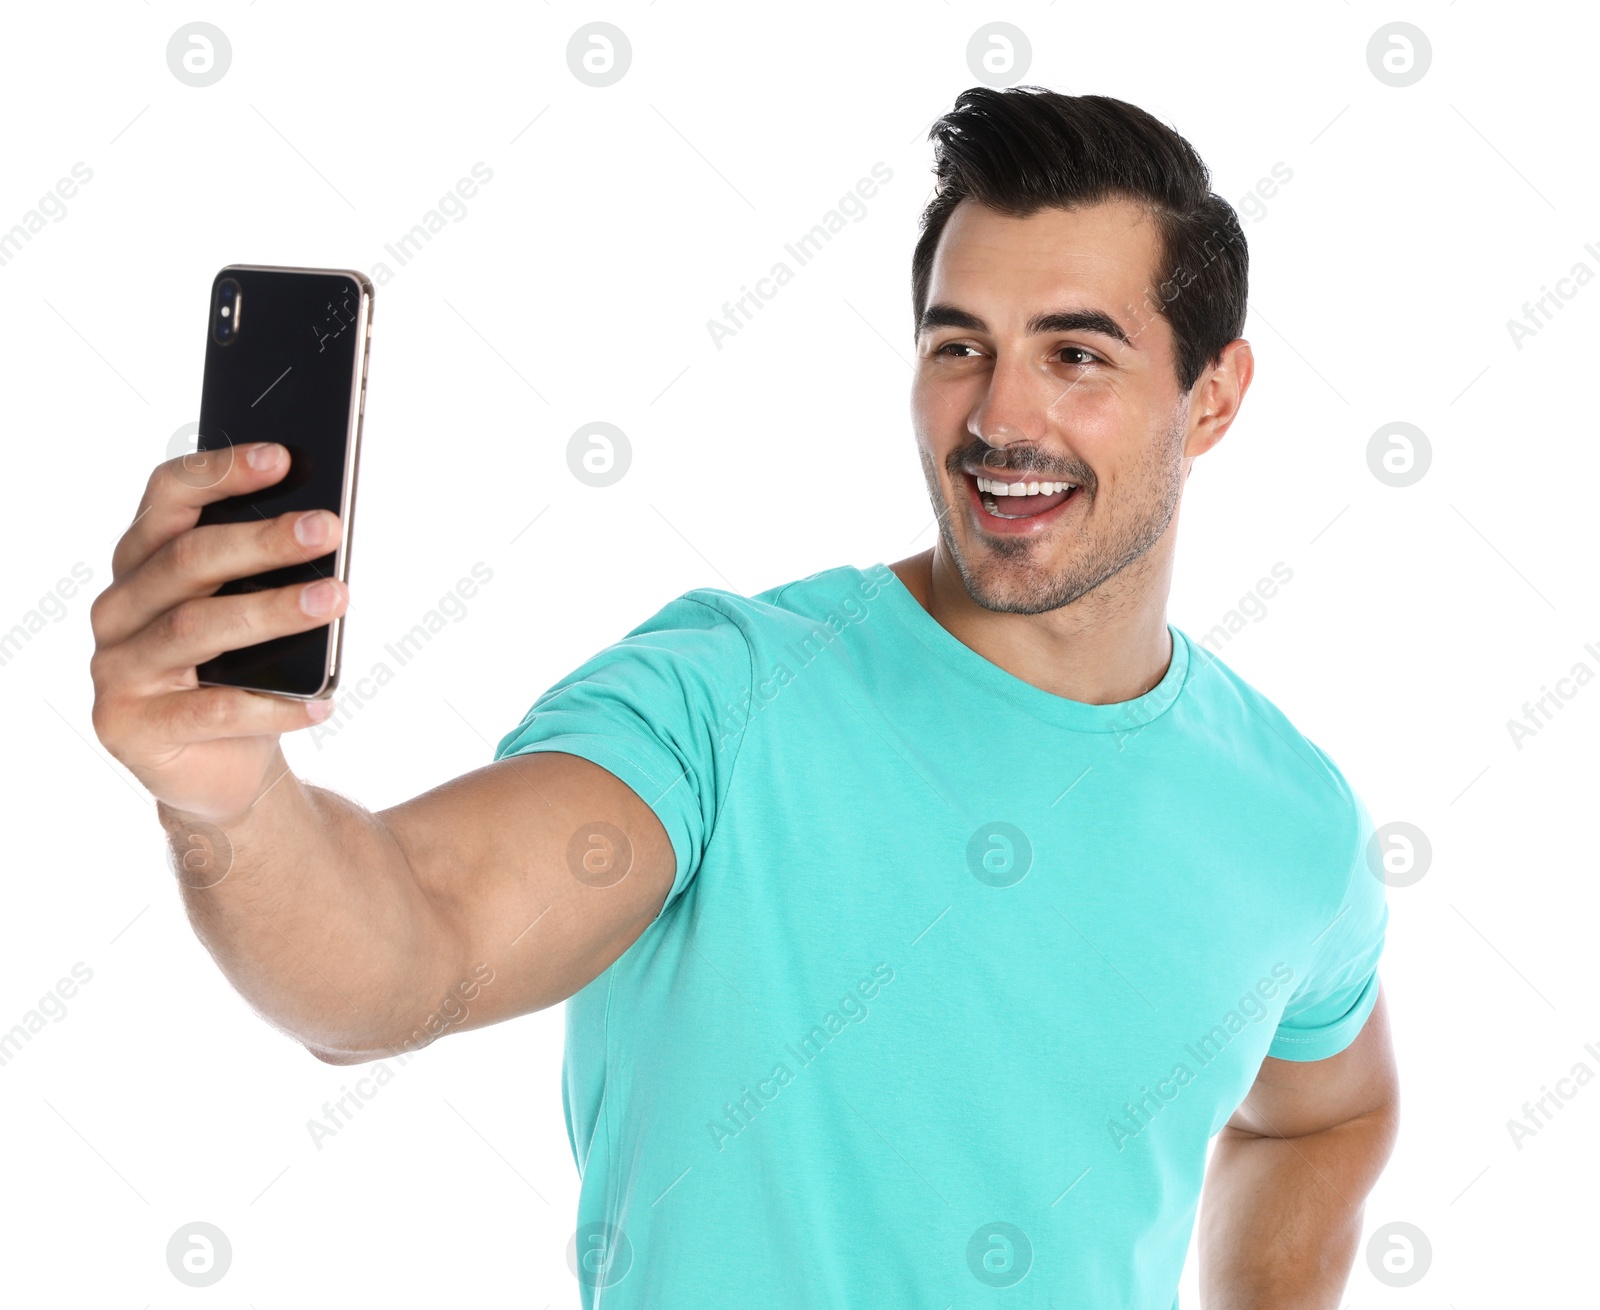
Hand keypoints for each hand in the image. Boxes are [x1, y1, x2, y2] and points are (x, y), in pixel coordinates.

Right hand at [90, 442, 348, 824]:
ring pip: (197, 627)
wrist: (223, 769)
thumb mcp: (255, 612)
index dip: (221, 472)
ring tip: (335, 598)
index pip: (168, 497)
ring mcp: (115, 668)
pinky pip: (207, 711)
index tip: (283, 456)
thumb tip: (323, 527)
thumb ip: (266, 571)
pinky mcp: (127, 726)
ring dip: (273, 611)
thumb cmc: (244, 672)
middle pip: (188, 560)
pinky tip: (321, 701)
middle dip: (263, 539)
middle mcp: (119, 607)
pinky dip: (271, 706)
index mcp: (142, 561)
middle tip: (328, 527)